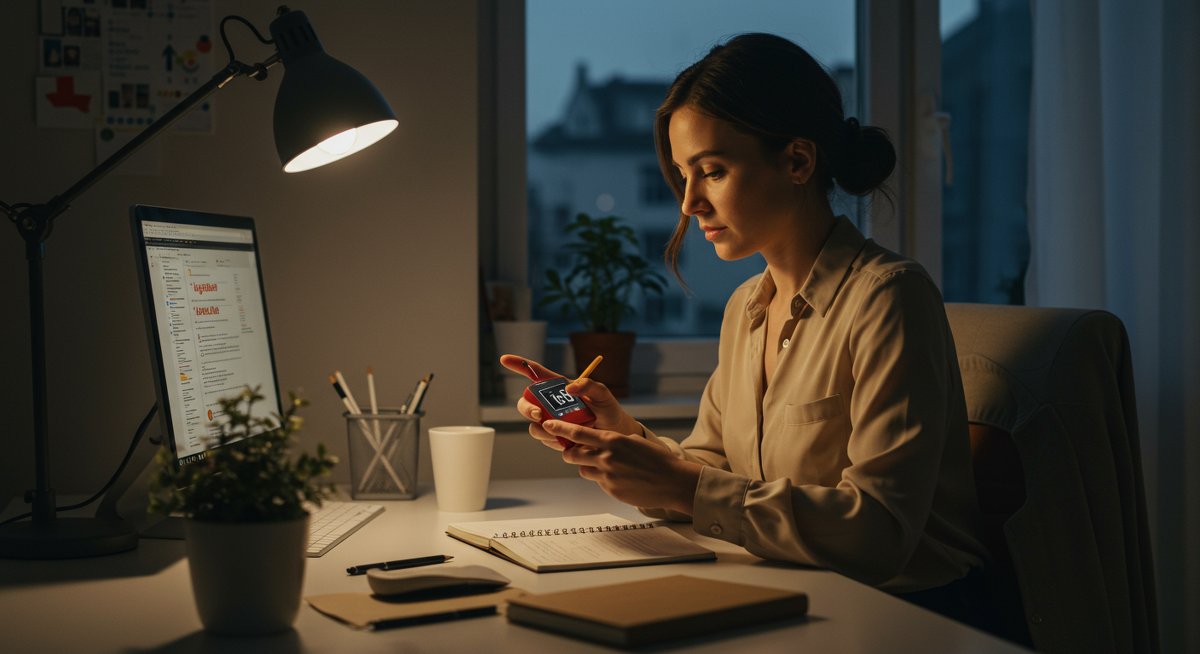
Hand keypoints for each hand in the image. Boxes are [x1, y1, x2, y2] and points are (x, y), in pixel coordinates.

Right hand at [499, 354, 641, 450]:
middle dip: (527, 408)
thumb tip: (570, 387)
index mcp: (559, 388)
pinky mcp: (554, 438)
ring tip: (558, 432)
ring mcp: (550, 421)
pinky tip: (568, 440)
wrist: (615, 435)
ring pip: (533, 425)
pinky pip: (546, 440)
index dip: (519, 365)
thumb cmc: (608, 409)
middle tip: (539, 414)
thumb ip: (590, 385)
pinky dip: (554, 440)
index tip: (504, 359)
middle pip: (525, 403)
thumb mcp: (603, 393)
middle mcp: (550, 404)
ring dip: (542, 428)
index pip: (535, 373)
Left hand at [542, 419, 700, 514]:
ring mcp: (607, 476)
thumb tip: (601, 442)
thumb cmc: (657, 459)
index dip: (559, 429)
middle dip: (569, 452)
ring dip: (587, 466)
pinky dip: (603, 479)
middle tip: (571, 451)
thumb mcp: (634, 441)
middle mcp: (606, 457)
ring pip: (583, 470)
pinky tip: (619, 477)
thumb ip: (614, 441)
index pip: (578, 433)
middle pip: (572, 454)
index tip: (548, 425)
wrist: (672, 482)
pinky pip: (598, 482)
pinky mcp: (610, 490)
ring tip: (602, 465)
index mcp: (612, 440)